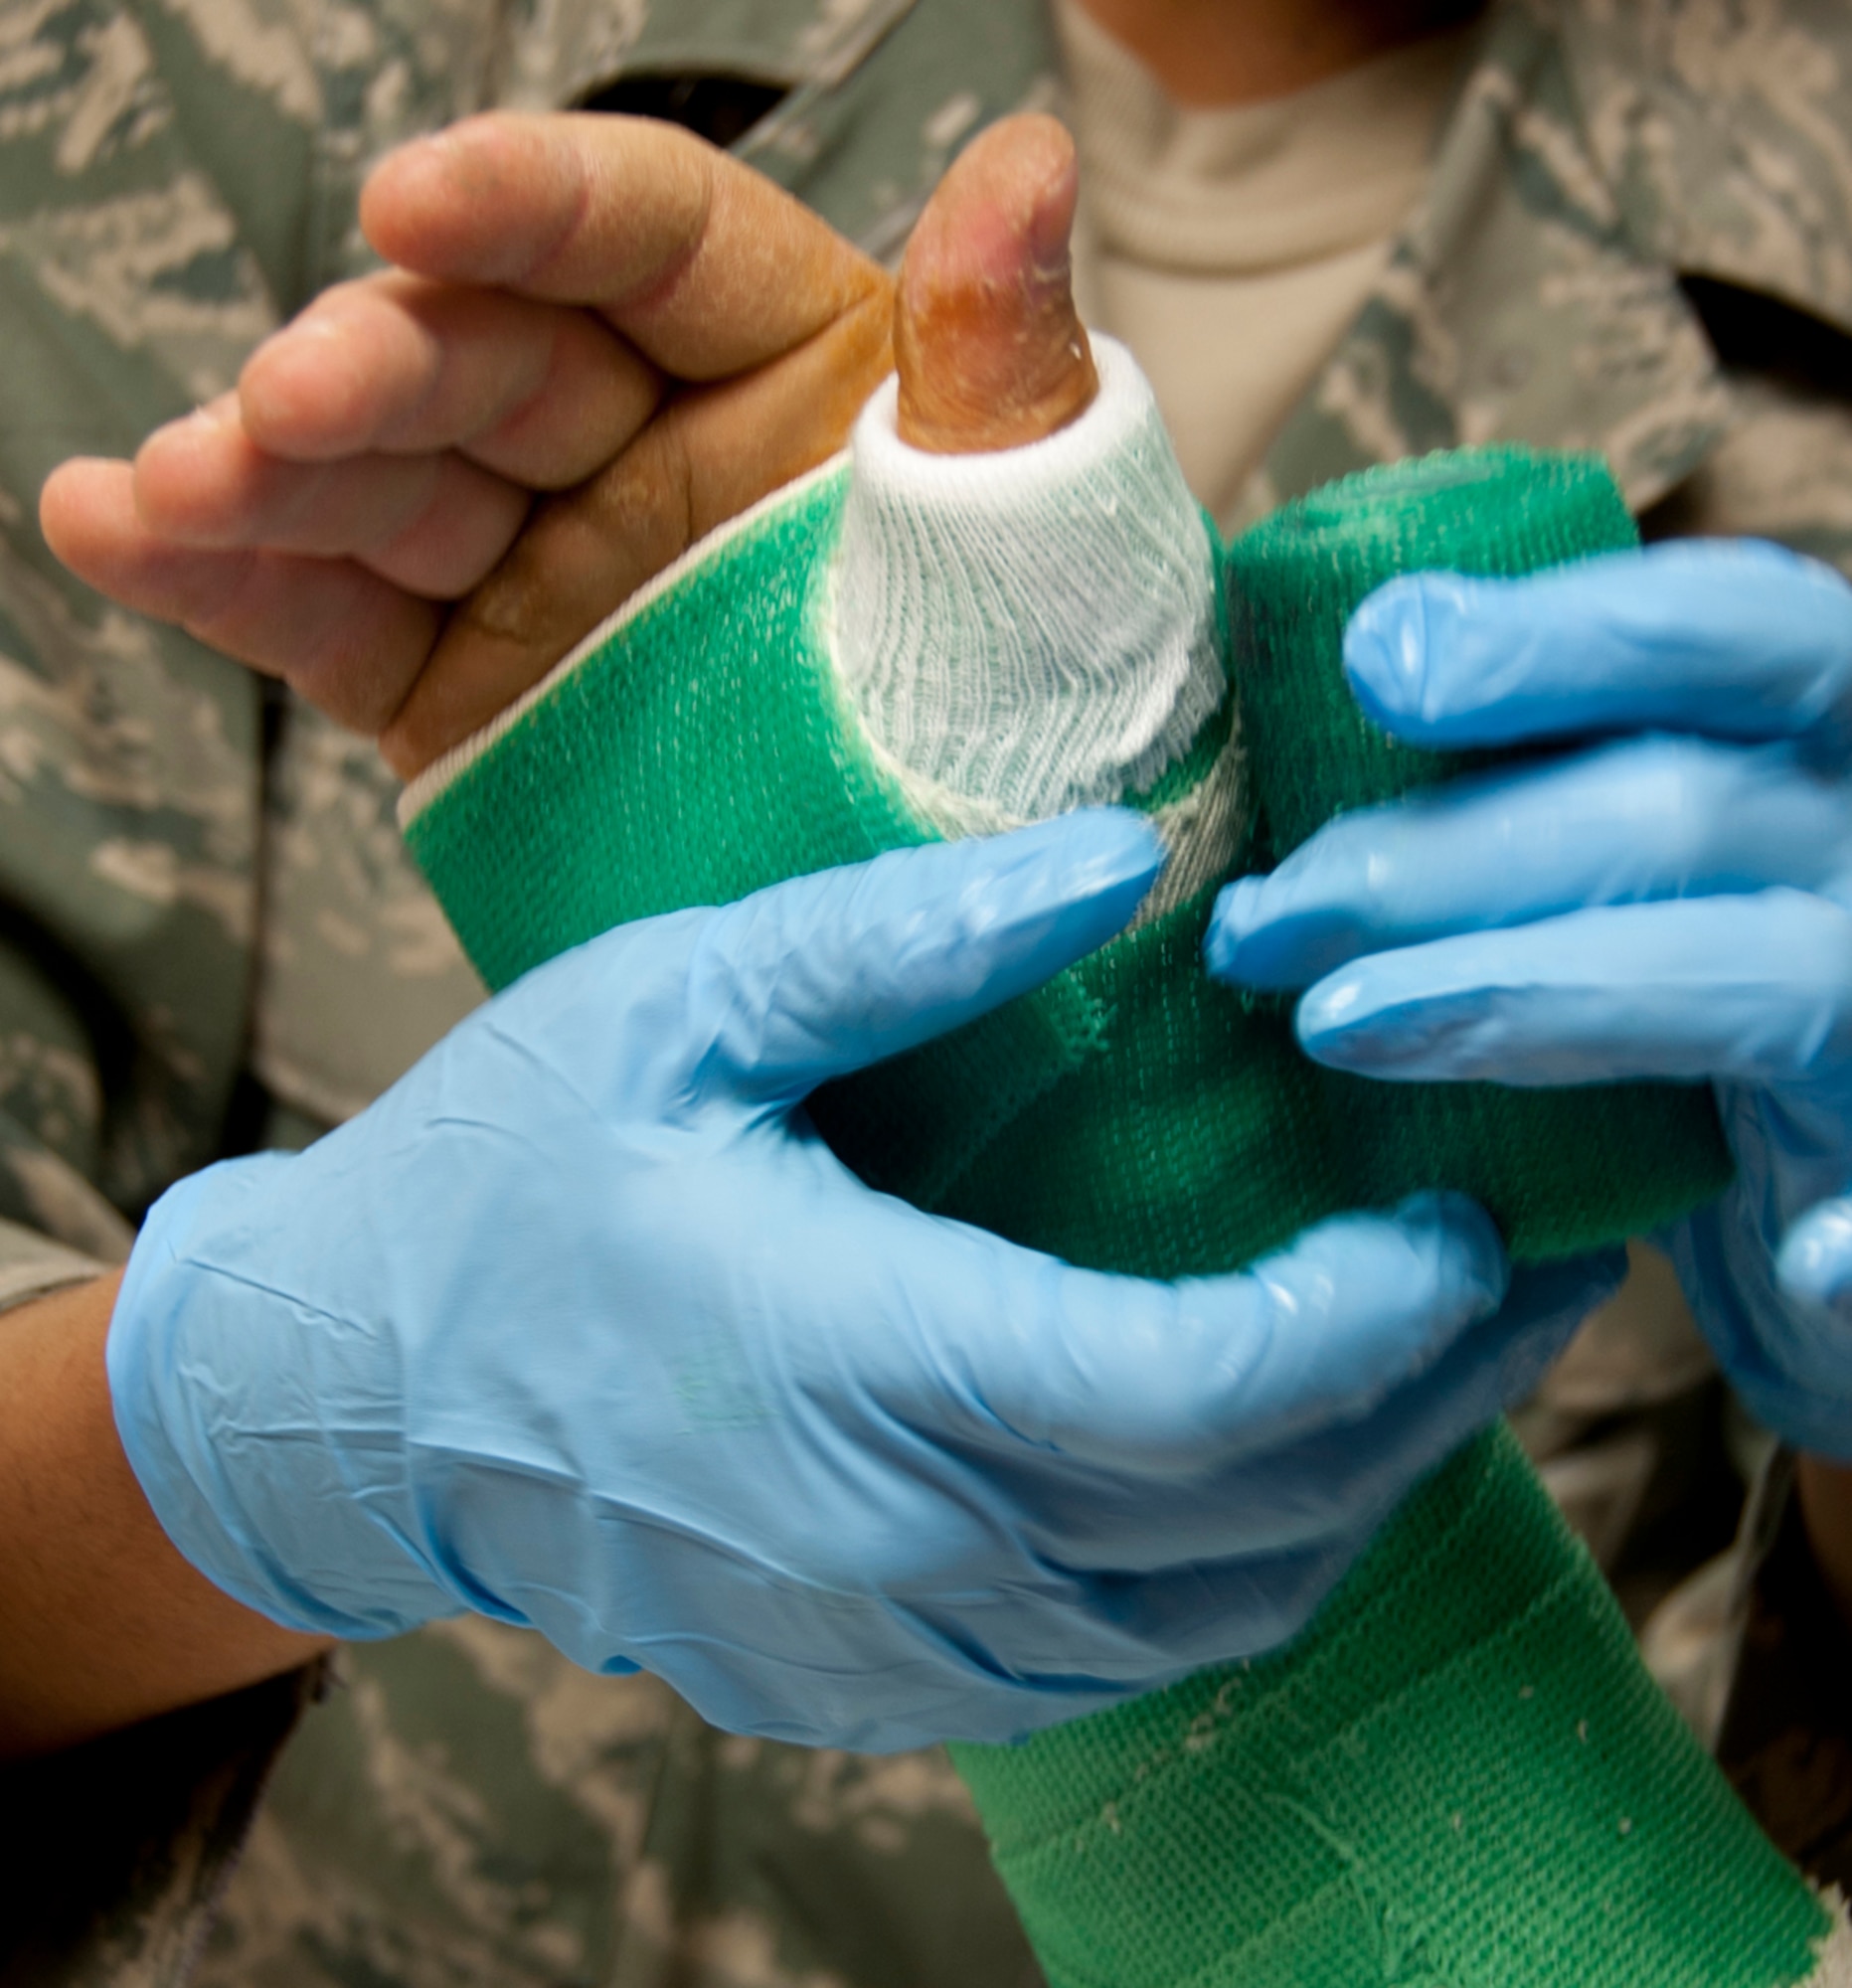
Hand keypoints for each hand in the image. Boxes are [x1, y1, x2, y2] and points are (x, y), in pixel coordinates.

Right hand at [38, 112, 1088, 776]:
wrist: (969, 903)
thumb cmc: (1036, 696)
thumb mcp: (1039, 531)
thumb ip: (1001, 357)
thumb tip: (1024, 162)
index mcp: (792, 364)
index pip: (648, 239)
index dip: (530, 202)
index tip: (421, 193)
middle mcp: (647, 446)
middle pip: (486, 355)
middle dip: (377, 366)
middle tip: (293, 402)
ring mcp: (546, 563)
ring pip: (386, 483)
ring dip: (267, 472)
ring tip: (172, 491)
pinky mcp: (474, 680)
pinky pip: (342, 618)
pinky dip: (236, 584)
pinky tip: (126, 534)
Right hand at [108, 812, 1600, 1749]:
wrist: (354, 1399)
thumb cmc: (499, 1183)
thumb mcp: (675, 1006)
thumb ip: (902, 939)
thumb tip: (1116, 860)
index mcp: (859, 1360)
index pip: (1200, 1389)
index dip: (1375, 1314)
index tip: (1464, 1213)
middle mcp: (906, 1542)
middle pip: (1259, 1512)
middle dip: (1432, 1389)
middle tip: (1525, 1265)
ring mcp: (901, 1641)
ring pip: (1221, 1608)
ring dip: (1362, 1481)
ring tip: (1436, 1346)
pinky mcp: (885, 1678)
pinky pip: (1134, 1654)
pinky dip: (1249, 1557)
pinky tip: (1279, 1450)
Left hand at [1206, 539, 1851, 1457]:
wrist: (1851, 1234)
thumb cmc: (1705, 1017)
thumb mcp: (1640, 880)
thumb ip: (1531, 817)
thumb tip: (1286, 820)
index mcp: (1827, 747)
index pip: (1730, 632)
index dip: (1558, 636)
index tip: (1376, 656)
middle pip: (1687, 810)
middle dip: (1451, 854)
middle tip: (1264, 915)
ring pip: (1753, 976)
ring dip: (1526, 997)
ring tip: (1333, 1027)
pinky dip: (1851, 1238)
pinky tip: (1781, 1261)